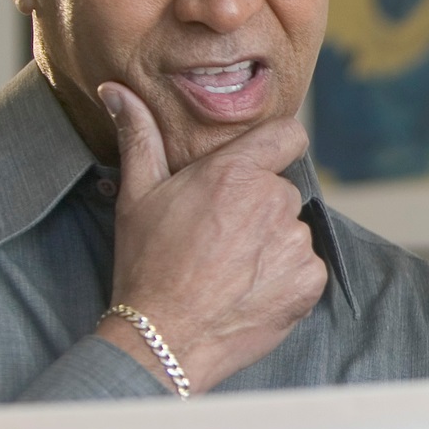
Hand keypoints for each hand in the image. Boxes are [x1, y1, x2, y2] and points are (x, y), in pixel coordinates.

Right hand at [98, 81, 327, 391]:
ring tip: (229, 269)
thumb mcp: (137, 196)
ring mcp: (296, 242)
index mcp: (236, 172)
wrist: (163, 337)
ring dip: (271, 244)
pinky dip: (285, 277)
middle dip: (257, 207)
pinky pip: (305, 267)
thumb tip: (117, 91)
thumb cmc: (146, 265)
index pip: (288, 135)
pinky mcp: (310, 280)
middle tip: (219, 237)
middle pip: (281, 190)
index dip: (275, 147)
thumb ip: (139, 137)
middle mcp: (274, 201)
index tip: (259, 164)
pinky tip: (247, 290)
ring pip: (292, 230)